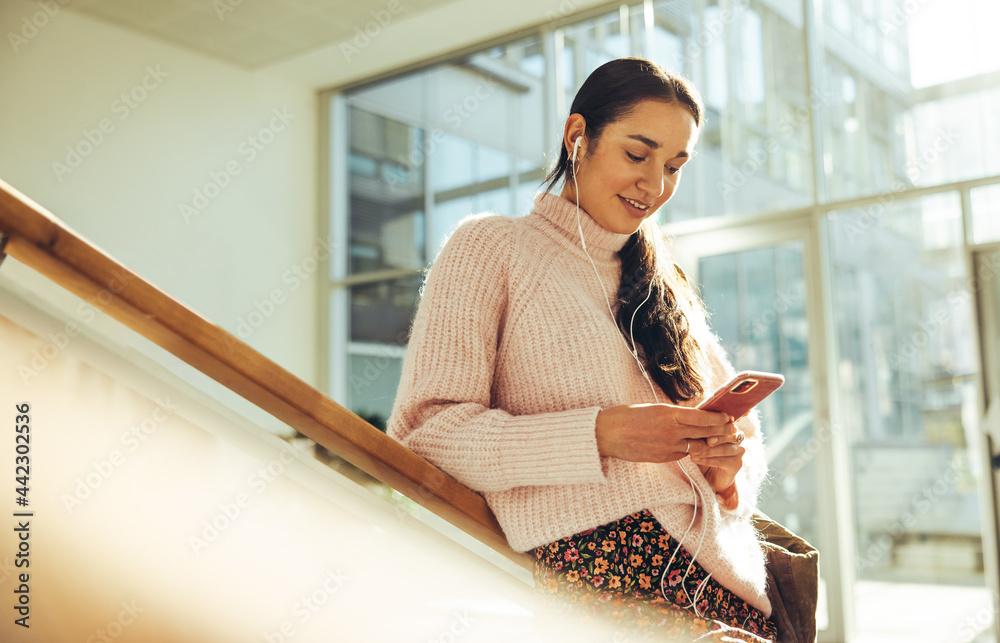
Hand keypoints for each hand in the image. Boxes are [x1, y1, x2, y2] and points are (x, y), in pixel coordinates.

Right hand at [595, 404, 734, 462]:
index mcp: (669, 414)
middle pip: (704, 432)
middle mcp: (671, 431)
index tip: (727, 416)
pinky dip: (692, 450)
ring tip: (720, 441)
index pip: (702, 417)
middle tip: (732, 430)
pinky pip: (683, 454)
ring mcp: (668, 447)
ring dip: (710, 444)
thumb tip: (692, 416)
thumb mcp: (653, 408)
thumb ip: (673, 414)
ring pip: (697, 446)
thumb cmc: (626, 416)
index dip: (718, 418)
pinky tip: (698, 447)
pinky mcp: (663, 458)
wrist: (606, 435)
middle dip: (720, 431)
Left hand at [691, 425, 745, 505]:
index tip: (696, 426)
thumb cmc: (704, 453)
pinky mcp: (737, 464)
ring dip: (706, 451)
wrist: (711, 476)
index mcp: (729, 427)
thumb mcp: (700, 441)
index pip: (723, 422)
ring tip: (692, 453)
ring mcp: (739, 451)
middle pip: (727, 434)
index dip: (711, 425)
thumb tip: (688, 425)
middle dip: (710, 436)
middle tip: (694, 439)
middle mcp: (738, 437)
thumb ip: (699, 432)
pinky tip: (695, 460)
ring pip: (724, 448)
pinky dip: (708, 460)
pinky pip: (722, 461)